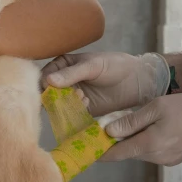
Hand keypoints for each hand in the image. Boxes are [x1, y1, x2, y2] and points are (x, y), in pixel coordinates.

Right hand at [40, 52, 169, 116]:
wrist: (138, 81)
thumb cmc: (114, 66)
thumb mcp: (93, 66)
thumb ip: (71, 73)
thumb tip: (48, 81)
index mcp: (61, 66)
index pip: (43, 77)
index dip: (45, 85)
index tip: (53, 89)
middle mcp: (63, 82)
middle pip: (48, 94)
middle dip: (57, 97)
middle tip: (72, 94)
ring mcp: (72, 97)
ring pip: (59, 105)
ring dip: (67, 104)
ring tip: (83, 99)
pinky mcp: (83, 110)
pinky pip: (72, 115)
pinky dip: (75, 112)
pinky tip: (87, 105)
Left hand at [101, 93, 181, 165]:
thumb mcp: (156, 108)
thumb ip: (131, 121)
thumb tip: (108, 131)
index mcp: (149, 145)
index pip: (116, 154)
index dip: (100, 152)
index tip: (85, 148)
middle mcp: (156, 157)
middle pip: (127, 152)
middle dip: (112, 144)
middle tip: (98, 131)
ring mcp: (167, 159)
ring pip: (139, 151)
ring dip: (128, 142)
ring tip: (118, 127)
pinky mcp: (175, 158)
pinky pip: (152, 152)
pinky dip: (142, 142)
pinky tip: (141, 130)